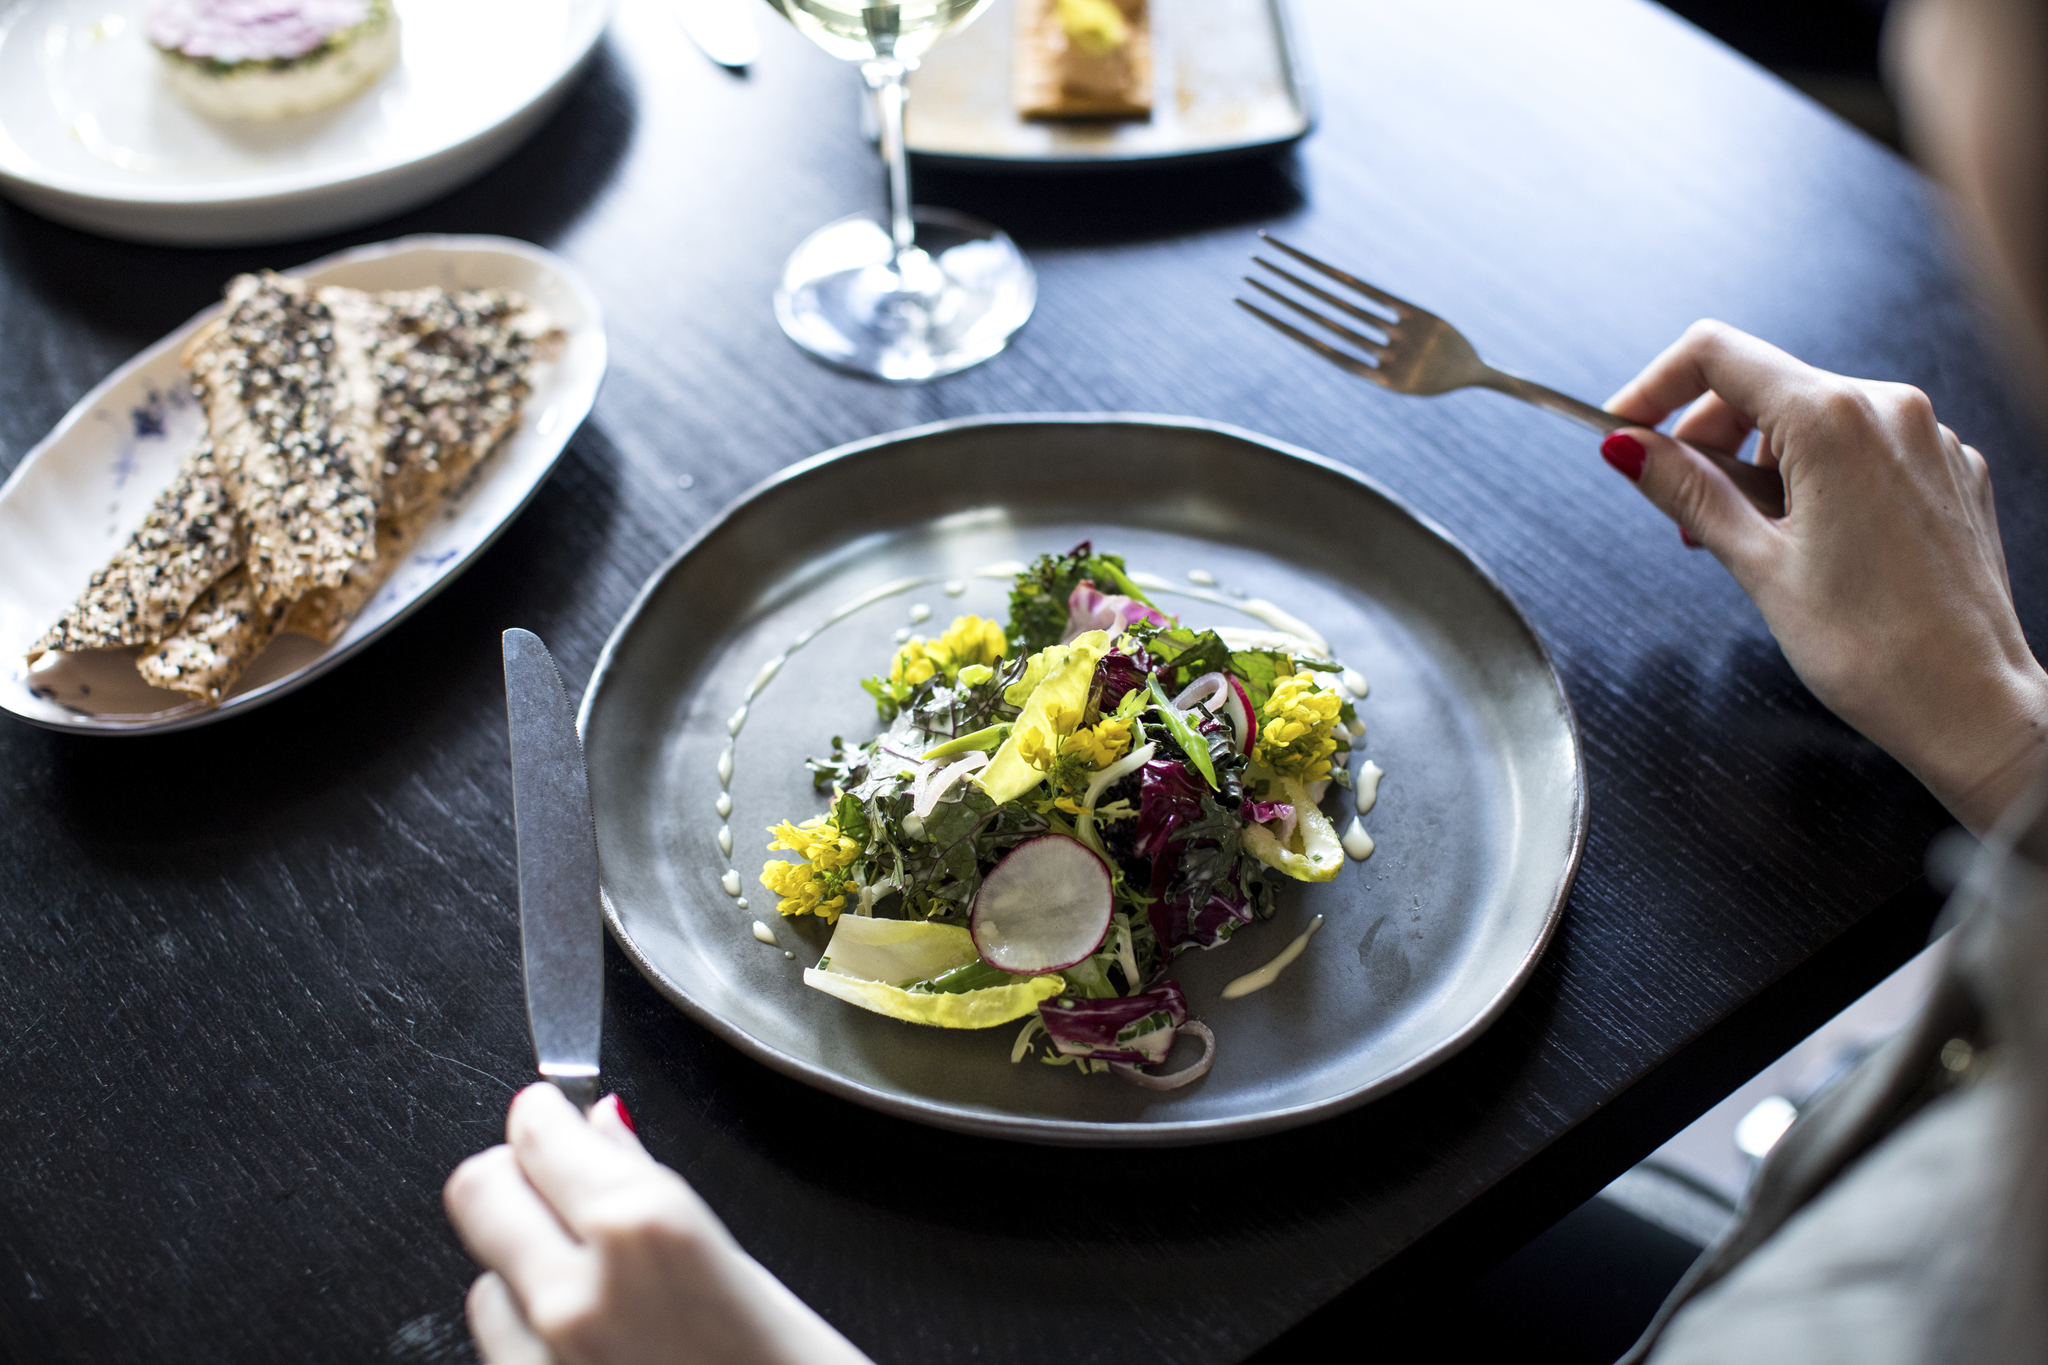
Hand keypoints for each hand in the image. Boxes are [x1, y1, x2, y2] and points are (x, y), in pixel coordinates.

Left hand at [444, 1083, 872, 1364]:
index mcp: (645, 1230)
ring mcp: (543, 1361)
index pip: (539, 1137)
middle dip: (512, 1172)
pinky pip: (500, 1348)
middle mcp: (578, 1292)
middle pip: (480, 1190)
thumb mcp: (750, 1273)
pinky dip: (531, 1333)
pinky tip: (589, 1343)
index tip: (548, 1111)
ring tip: (591, 1280)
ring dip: (523, 1263)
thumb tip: (602, 1130)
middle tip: (550, 1174)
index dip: (541, 1116)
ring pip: (486, 1274)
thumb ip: (653, 1193)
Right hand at [1602, 319, 2047, 832]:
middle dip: (1707, 440)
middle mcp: (1890, 410)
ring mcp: (1929, 438)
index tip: (1624, 429)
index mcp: (1835, 420)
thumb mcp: (1755, 564)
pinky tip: (1811, 543)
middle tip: (1681, 513)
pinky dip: (1818, 479)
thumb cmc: (1874, 648)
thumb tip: (1625, 447)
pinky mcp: (1951, 470)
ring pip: (1812, 419)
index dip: (1654, 386)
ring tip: (1749, 542)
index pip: (1717, 355)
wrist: (1972, 705)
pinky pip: (1863, 447)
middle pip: (1764, 385)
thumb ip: (1687, 491)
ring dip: (1759, 465)